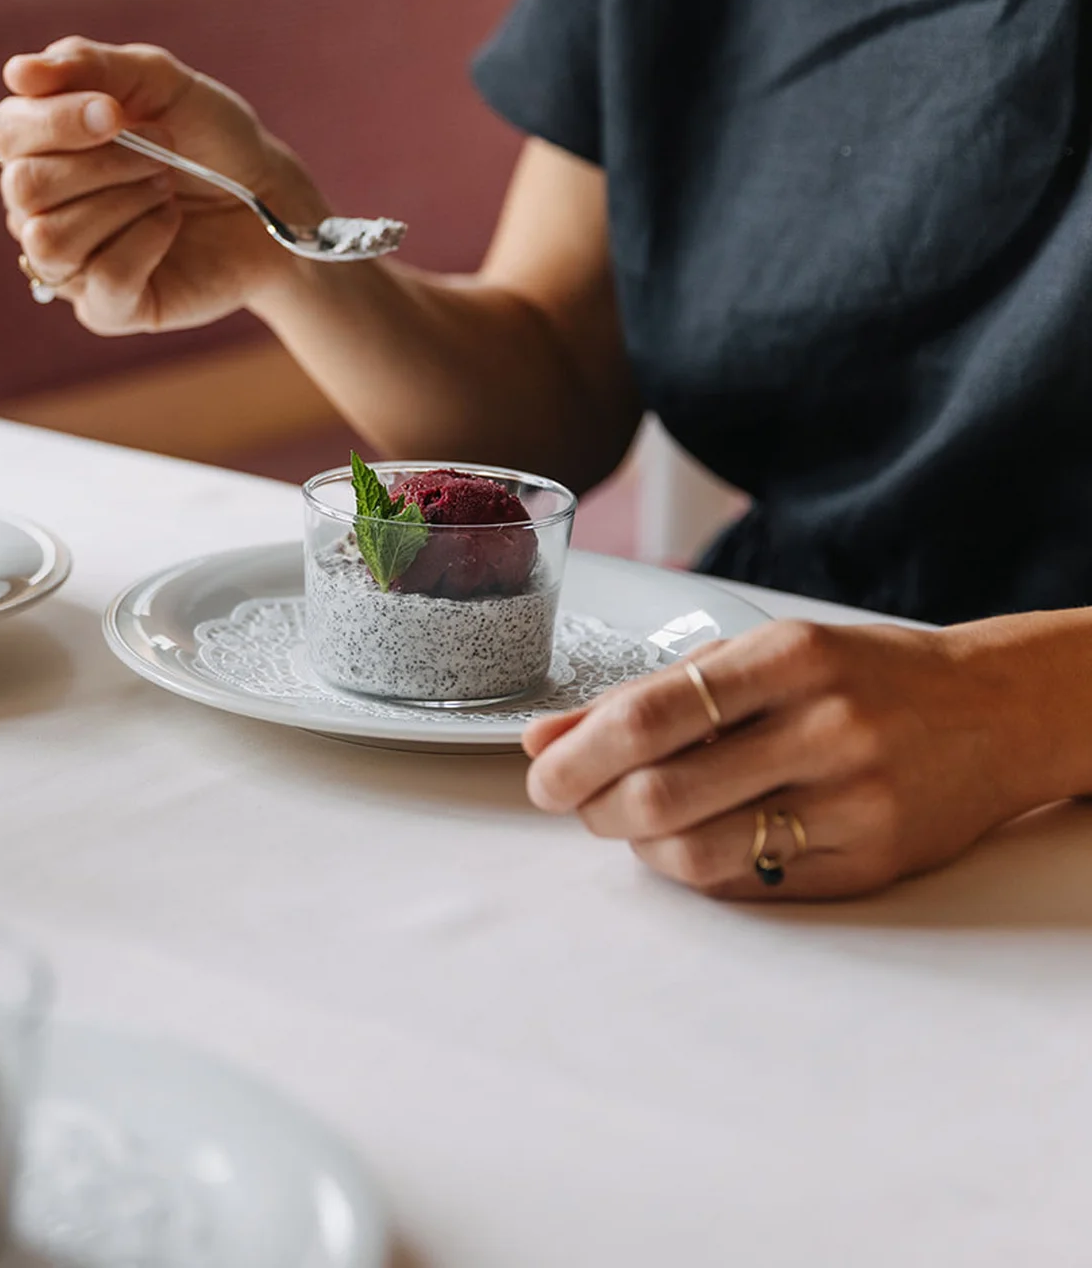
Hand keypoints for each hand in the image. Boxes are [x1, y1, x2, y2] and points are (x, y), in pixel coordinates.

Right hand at [0, 37, 328, 334]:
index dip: (56, 119)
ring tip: (166, 189)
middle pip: (25, 187)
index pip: (6, 132)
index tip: (117, 110)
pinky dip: (147, 240)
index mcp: (41, 149)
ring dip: (124, 201)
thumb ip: (89, 65)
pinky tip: (172, 224)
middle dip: (104, 163)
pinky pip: (104, 279)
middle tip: (163, 152)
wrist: (270, 196)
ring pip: (50, 239)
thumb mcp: (158, 80)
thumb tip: (17, 73)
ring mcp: (70, 265)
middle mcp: (41, 210)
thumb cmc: (208, 137)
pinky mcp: (107, 309)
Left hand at [521, 616, 1089, 899]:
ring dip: (639, 847)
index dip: (577, 755)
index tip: (541, 774)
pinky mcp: (873, 862)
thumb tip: (545, 736)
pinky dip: (697, 871)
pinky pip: (751, 885)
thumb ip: (649, 695)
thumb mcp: (760, 655)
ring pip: (697, 852)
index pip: (650, 714)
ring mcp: (855, 802)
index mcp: (790, 659)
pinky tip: (694, 841)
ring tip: (635, 823)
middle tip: (576, 803)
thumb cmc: (863, 676)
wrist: (999, 710)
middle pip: (661, 794)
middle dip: (593, 807)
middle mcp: (826, 728)